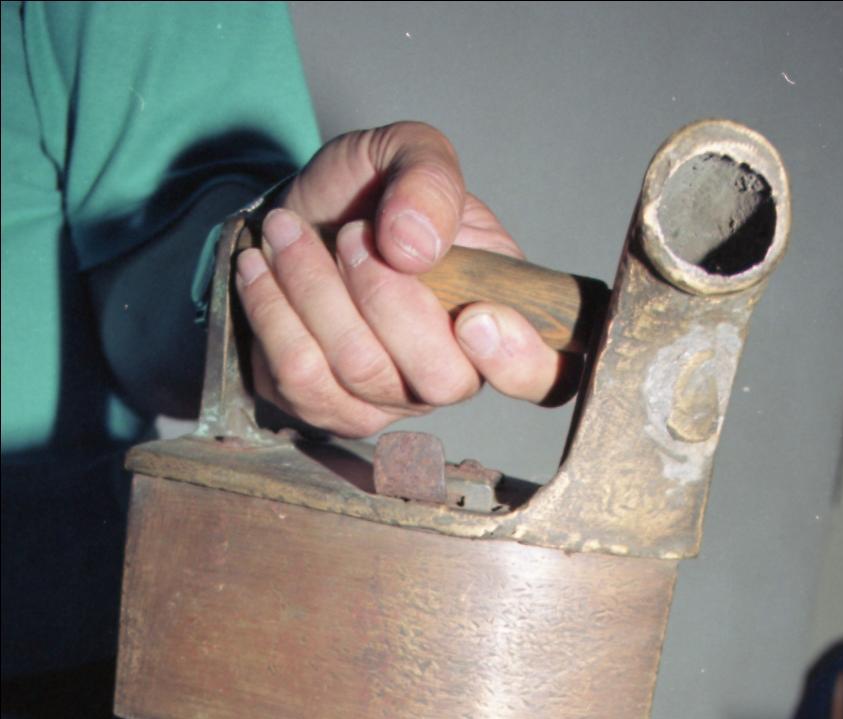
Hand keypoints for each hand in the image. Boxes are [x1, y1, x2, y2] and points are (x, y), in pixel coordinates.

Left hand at [235, 122, 570, 437]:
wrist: (294, 217)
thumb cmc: (367, 193)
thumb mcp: (408, 152)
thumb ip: (428, 179)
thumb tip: (416, 245)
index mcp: (501, 314)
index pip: (547, 376)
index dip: (521, 363)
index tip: (475, 318)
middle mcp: (453, 373)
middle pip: (443, 380)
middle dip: (385, 300)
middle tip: (350, 235)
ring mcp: (393, 402)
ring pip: (364, 374)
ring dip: (315, 293)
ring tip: (287, 231)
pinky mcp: (330, 411)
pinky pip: (303, 382)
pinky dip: (274, 314)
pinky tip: (262, 268)